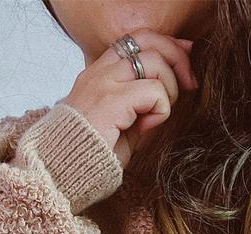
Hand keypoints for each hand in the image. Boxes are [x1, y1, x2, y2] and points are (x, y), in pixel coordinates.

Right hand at [59, 28, 198, 168]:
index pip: (136, 40)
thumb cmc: (90, 158)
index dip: (166, 44)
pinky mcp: (110, 102)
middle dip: (178, 58)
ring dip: (169, 88)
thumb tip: (170, 90)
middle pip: (148, 40)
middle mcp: (99, 72)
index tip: (185, 59)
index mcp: (98, 74)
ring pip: (154, 61)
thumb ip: (140, 105)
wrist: (61, 177)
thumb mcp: (121, 125)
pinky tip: (146, 128)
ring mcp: (102, 84)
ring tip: (156, 116)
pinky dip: (161, 108)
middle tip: (189, 84)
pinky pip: (153, 91)